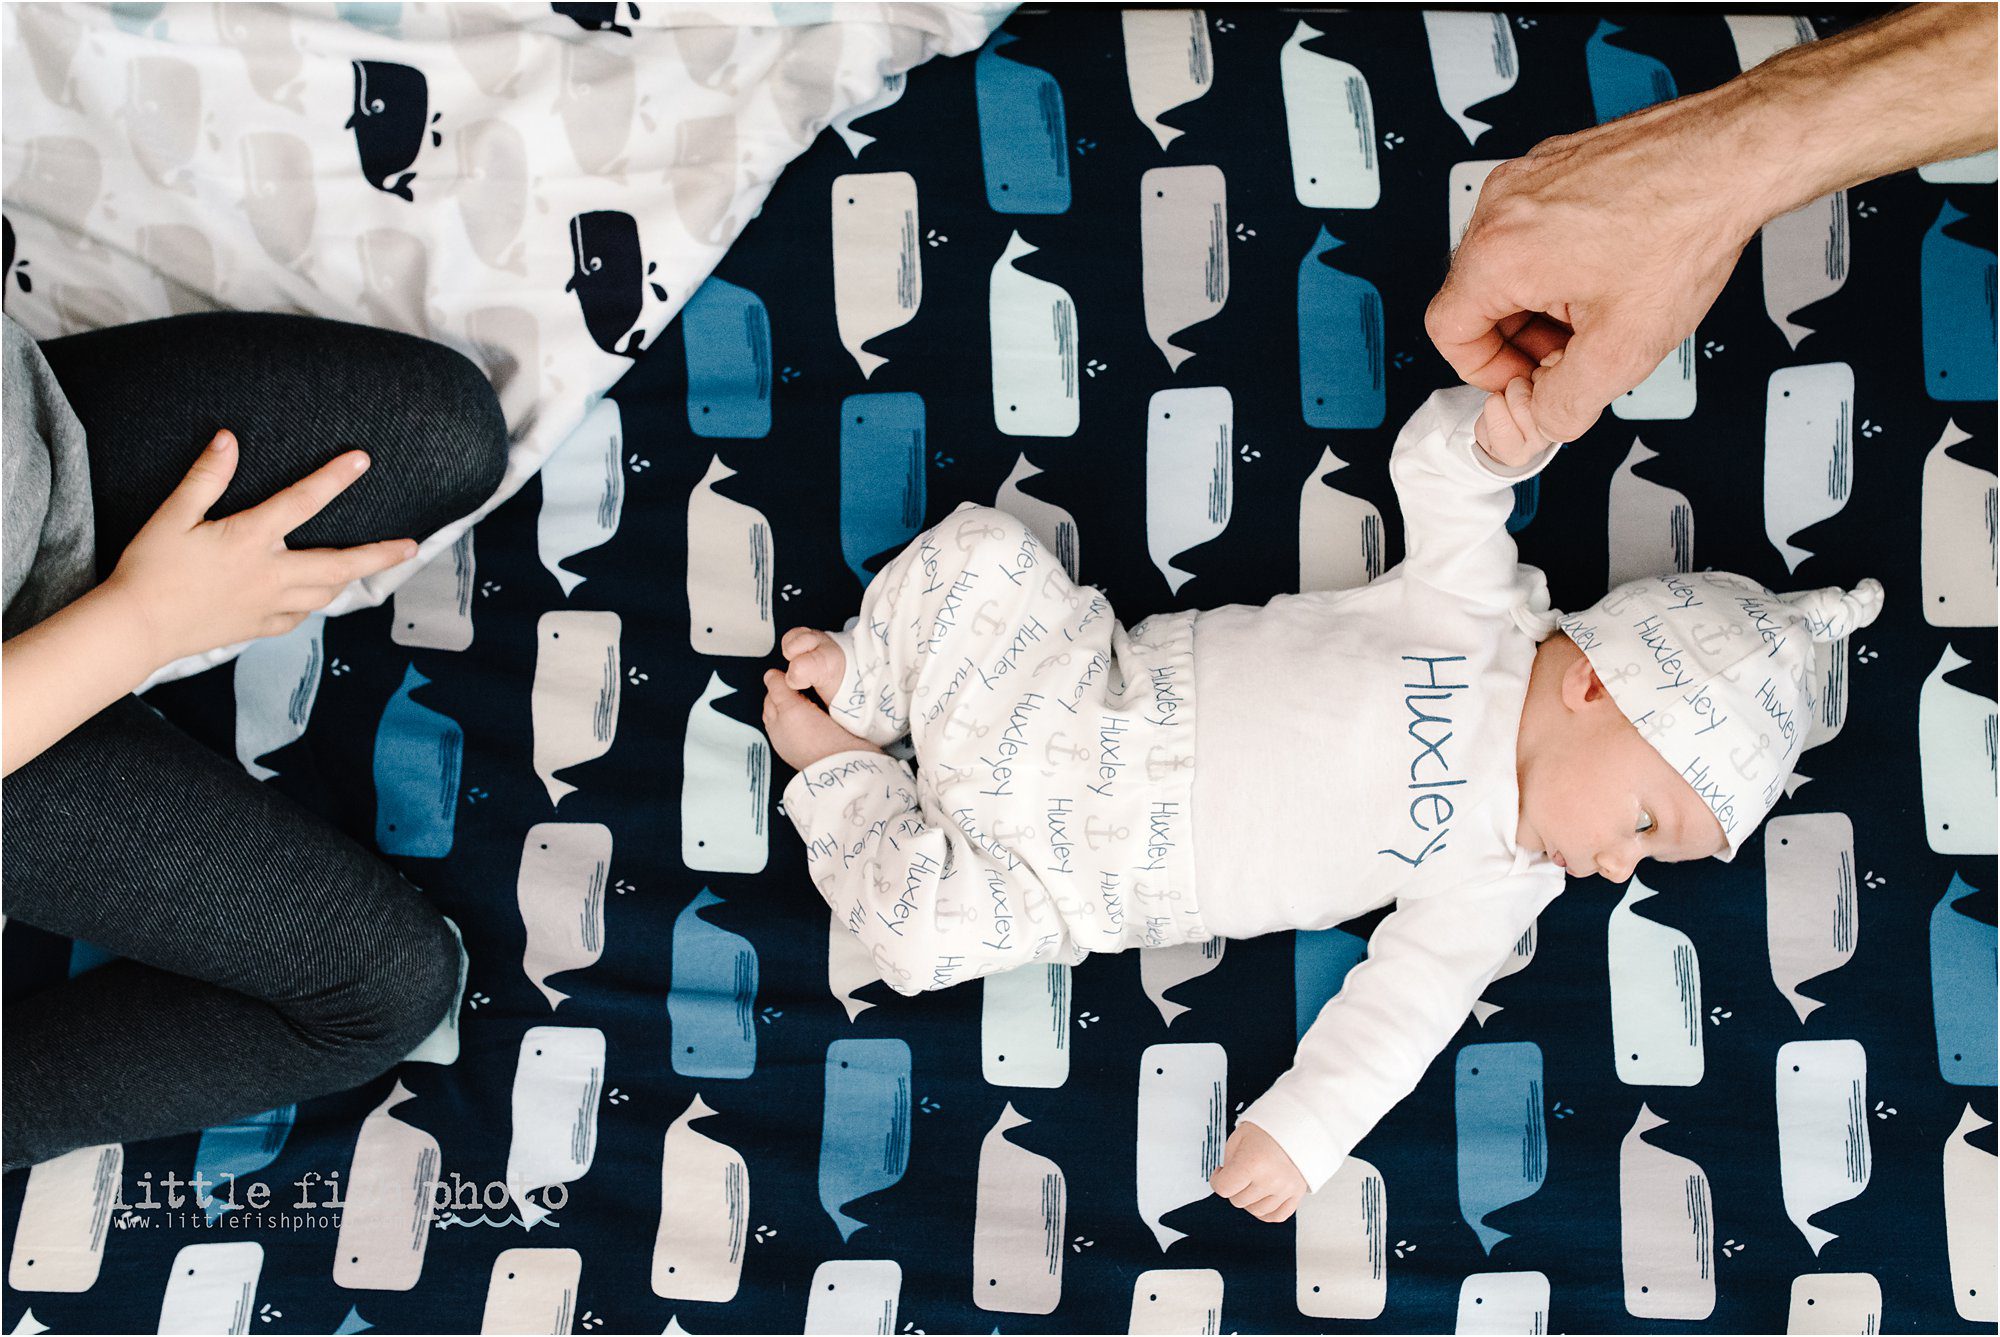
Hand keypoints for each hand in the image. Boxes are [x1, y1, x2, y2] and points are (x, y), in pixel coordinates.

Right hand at [99, 429, 418, 666]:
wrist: (135, 629)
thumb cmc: (149, 569)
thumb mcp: (172, 515)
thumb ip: (206, 477)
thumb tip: (229, 439)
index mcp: (250, 539)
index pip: (303, 501)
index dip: (334, 478)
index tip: (362, 460)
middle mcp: (270, 575)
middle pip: (340, 565)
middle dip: (380, 555)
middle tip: (411, 547)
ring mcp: (269, 606)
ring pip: (326, 594)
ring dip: (349, 579)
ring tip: (370, 570)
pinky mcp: (258, 628)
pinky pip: (299, 617)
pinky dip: (314, 604)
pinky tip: (314, 597)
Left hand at [1209, 1121, 1307, 1222]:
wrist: (1298, 1125)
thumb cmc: (1266, 1130)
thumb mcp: (1238, 1138)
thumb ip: (1228, 1162)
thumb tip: (1226, 1181)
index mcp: (1252, 1162)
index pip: (1223, 1189)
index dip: (1217, 1180)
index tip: (1221, 1172)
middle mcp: (1270, 1179)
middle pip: (1238, 1201)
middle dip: (1234, 1188)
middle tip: (1239, 1173)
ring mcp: (1285, 1189)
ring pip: (1256, 1211)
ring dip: (1249, 1200)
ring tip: (1252, 1183)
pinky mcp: (1297, 1194)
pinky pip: (1277, 1216)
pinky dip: (1266, 1212)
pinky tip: (1262, 1198)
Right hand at [1425, 92, 1765, 443]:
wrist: (1736, 155)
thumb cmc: (1687, 226)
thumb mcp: (1623, 348)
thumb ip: (1565, 404)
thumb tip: (1541, 418)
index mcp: (1500, 252)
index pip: (1448, 331)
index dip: (1486, 370)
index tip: (1526, 378)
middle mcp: (1503, 206)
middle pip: (1477, 296)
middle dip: (1521, 336)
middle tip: (1574, 349)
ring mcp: (1527, 176)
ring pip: (1508, 261)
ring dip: (1543, 298)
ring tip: (1601, 305)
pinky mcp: (1556, 161)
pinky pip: (1535, 226)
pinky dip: (1561, 258)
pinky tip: (1612, 265)